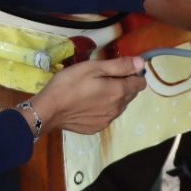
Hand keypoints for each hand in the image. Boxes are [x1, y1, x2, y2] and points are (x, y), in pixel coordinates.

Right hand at [29, 56, 146, 134]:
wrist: (49, 110)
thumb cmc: (70, 83)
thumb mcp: (93, 67)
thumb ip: (119, 66)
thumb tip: (141, 63)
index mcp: (119, 92)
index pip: (140, 83)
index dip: (133, 74)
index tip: (118, 69)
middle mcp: (118, 109)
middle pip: (130, 95)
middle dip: (122, 85)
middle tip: (102, 77)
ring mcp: (107, 120)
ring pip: (119, 106)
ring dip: (113, 97)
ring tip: (93, 90)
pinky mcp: (97, 128)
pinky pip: (107, 115)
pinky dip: (102, 108)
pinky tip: (87, 103)